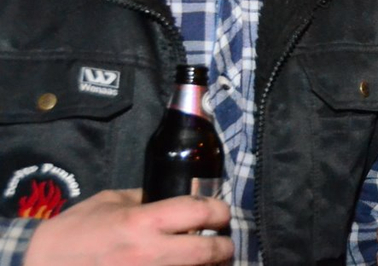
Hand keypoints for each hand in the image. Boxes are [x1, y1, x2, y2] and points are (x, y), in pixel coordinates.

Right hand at [24, 189, 232, 265]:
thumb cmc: (72, 233)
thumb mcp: (106, 203)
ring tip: (208, 261)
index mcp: (142, 222)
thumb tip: (168, 197)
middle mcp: (151, 253)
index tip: (221, 213)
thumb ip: (142, 199)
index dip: (219, 211)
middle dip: (224, 247)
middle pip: (209, 250)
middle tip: (224, 243)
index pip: (200, 211)